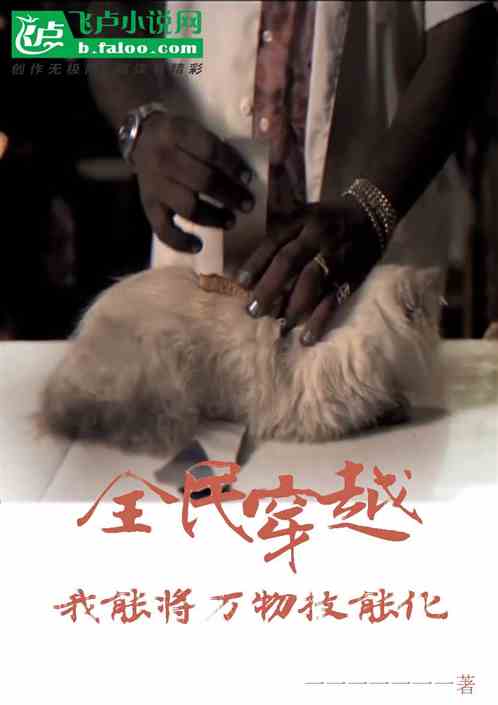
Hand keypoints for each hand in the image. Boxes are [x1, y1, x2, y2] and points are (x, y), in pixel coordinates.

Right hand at [132, 113, 254, 252]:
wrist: (140, 140)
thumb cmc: (176, 138)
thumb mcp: (192, 129)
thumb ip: (213, 147)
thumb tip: (244, 176)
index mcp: (176, 133)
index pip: (210, 150)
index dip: (232, 165)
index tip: (249, 178)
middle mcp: (163, 159)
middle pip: (202, 181)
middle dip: (230, 195)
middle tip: (248, 205)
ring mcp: (155, 186)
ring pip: (188, 207)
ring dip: (213, 218)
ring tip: (231, 222)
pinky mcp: (148, 205)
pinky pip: (162, 229)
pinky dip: (180, 241)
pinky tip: (198, 246)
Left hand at [237, 198, 382, 344]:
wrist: (371, 214)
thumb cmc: (327, 219)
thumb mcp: (304, 215)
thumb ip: (282, 237)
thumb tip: (253, 273)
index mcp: (302, 220)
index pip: (275, 242)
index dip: (256, 263)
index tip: (241, 284)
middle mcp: (318, 236)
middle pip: (289, 261)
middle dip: (269, 288)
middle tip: (253, 312)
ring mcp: (336, 256)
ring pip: (311, 281)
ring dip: (292, 306)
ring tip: (278, 326)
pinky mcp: (351, 275)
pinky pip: (334, 299)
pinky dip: (319, 320)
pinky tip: (306, 338)